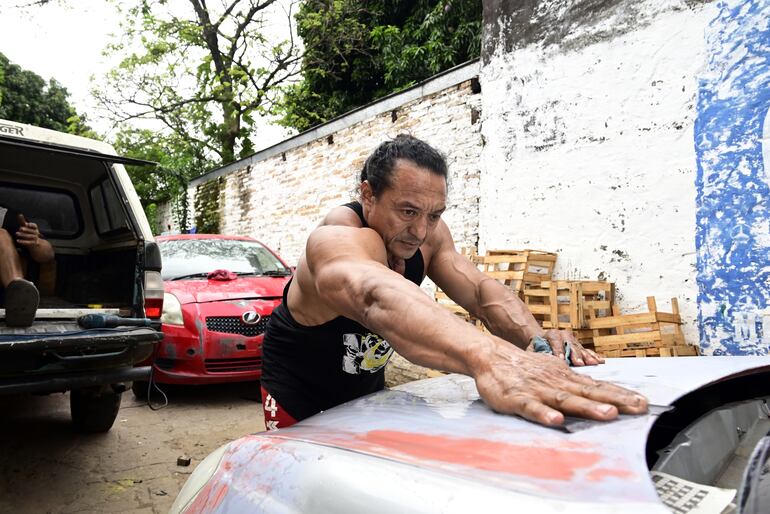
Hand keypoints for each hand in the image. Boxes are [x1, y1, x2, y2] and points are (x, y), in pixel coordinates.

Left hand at [15, 214, 41, 248]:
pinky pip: (29, 242)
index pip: (34, 226)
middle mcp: (36, 233)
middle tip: (20, 228)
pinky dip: (23, 242)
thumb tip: (19, 214)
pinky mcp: (34, 243)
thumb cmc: (30, 233)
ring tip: (16, 233)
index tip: (27, 224)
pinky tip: (18, 240)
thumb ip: (23, 221)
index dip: (31, 225)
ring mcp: (36, 238)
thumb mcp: (27, 227)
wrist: (37, 243)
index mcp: (35, 228)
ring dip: (23, 235)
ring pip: (30, 236)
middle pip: (32, 231)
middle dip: (26, 229)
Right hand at [475, 342, 647, 425]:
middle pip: (590, 393)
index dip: (621, 395)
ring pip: (565, 400)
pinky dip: (544, 414)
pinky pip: (532, 408)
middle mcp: (557, 384)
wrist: (491, 356)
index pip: (599, 388)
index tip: (644, 403)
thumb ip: (574, 384)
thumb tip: (599, 391)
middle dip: (616, 401)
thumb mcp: (553, 372)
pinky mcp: (518, 399)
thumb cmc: (524, 369)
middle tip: (638, 407)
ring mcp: (538, 391)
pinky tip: (556, 421)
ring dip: (587, 407)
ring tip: (608, 414)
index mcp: (566, 379)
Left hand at [527, 329, 603, 366]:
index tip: (561, 359)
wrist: (543, 342)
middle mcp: (564, 335)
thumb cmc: (537, 348)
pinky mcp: (579, 346)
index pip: (555, 341)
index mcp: (551, 334)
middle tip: (578, 363)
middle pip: (570, 344)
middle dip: (575, 354)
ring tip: (592, 363)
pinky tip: (600, 360)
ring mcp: (573, 340)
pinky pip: (588, 351)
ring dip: (587, 356)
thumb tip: (536, 358)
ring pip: (580, 348)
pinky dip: (594, 356)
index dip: (558, 349)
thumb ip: (534, 353)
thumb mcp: (532, 349)